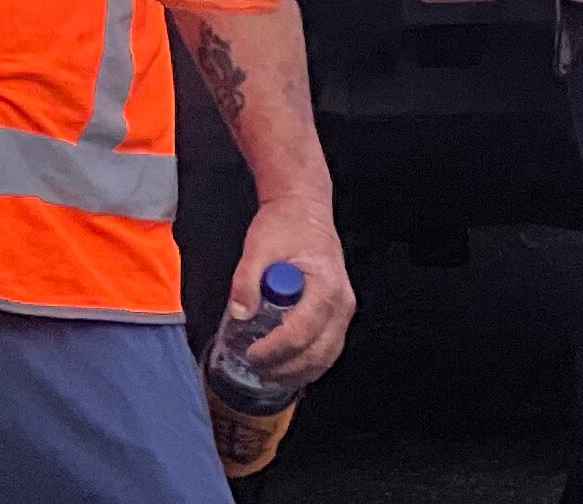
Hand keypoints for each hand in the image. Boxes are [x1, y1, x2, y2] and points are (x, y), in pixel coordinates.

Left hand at [224, 193, 353, 390]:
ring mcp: (343, 310)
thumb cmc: (286, 224)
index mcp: (325, 287)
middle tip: (258, 370)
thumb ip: (246, 280)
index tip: (252, 354)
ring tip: (270, 374)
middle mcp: (341, 303)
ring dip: (300, 371)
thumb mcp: (258, 246)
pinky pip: (328, 346)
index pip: (301, 332)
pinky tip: (289, 366)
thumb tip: (239, 313)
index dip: (275, 350)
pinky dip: (310, 361)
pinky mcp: (337, 312)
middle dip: (287, 368)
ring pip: (328, 355)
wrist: (304, 209)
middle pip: (318, 352)